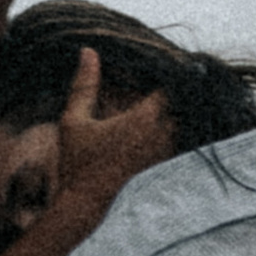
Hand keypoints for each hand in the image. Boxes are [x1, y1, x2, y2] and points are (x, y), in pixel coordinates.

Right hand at [50, 46, 178, 219]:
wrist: (84, 204)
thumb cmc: (77, 163)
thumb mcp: (74, 120)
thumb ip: (84, 85)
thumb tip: (88, 51)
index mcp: (144, 120)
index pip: (170, 86)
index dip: (166, 71)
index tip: (159, 63)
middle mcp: (161, 136)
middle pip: (181, 103)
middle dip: (173, 90)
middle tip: (160, 77)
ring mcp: (164, 153)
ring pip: (181, 122)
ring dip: (173, 109)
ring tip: (153, 97)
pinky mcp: (161, 165)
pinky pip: (176, 139)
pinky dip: (170, 127)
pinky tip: (153, 122)